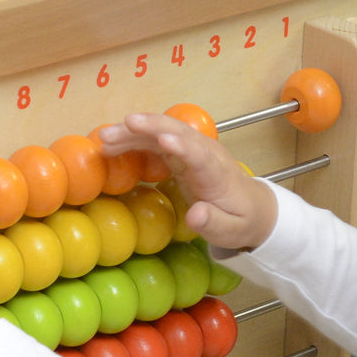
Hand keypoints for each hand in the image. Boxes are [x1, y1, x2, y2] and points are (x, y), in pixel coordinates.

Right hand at [98, 113, 277, 249]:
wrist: (251, 206)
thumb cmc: (240, 220)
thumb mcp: (231, 230)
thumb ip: (214, 223)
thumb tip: (195, 216)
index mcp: (217, 174)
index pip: (200, 155)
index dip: (183, 146)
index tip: (164, 140)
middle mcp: (204, 153)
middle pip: (177, 131)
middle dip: (151, 126)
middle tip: (123, 125)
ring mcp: (191, 149)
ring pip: (162, 131)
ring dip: (133, 132)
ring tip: (104, 138)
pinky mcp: (180, 152)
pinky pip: (155, 140)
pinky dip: (133, 140)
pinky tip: (112, 145)